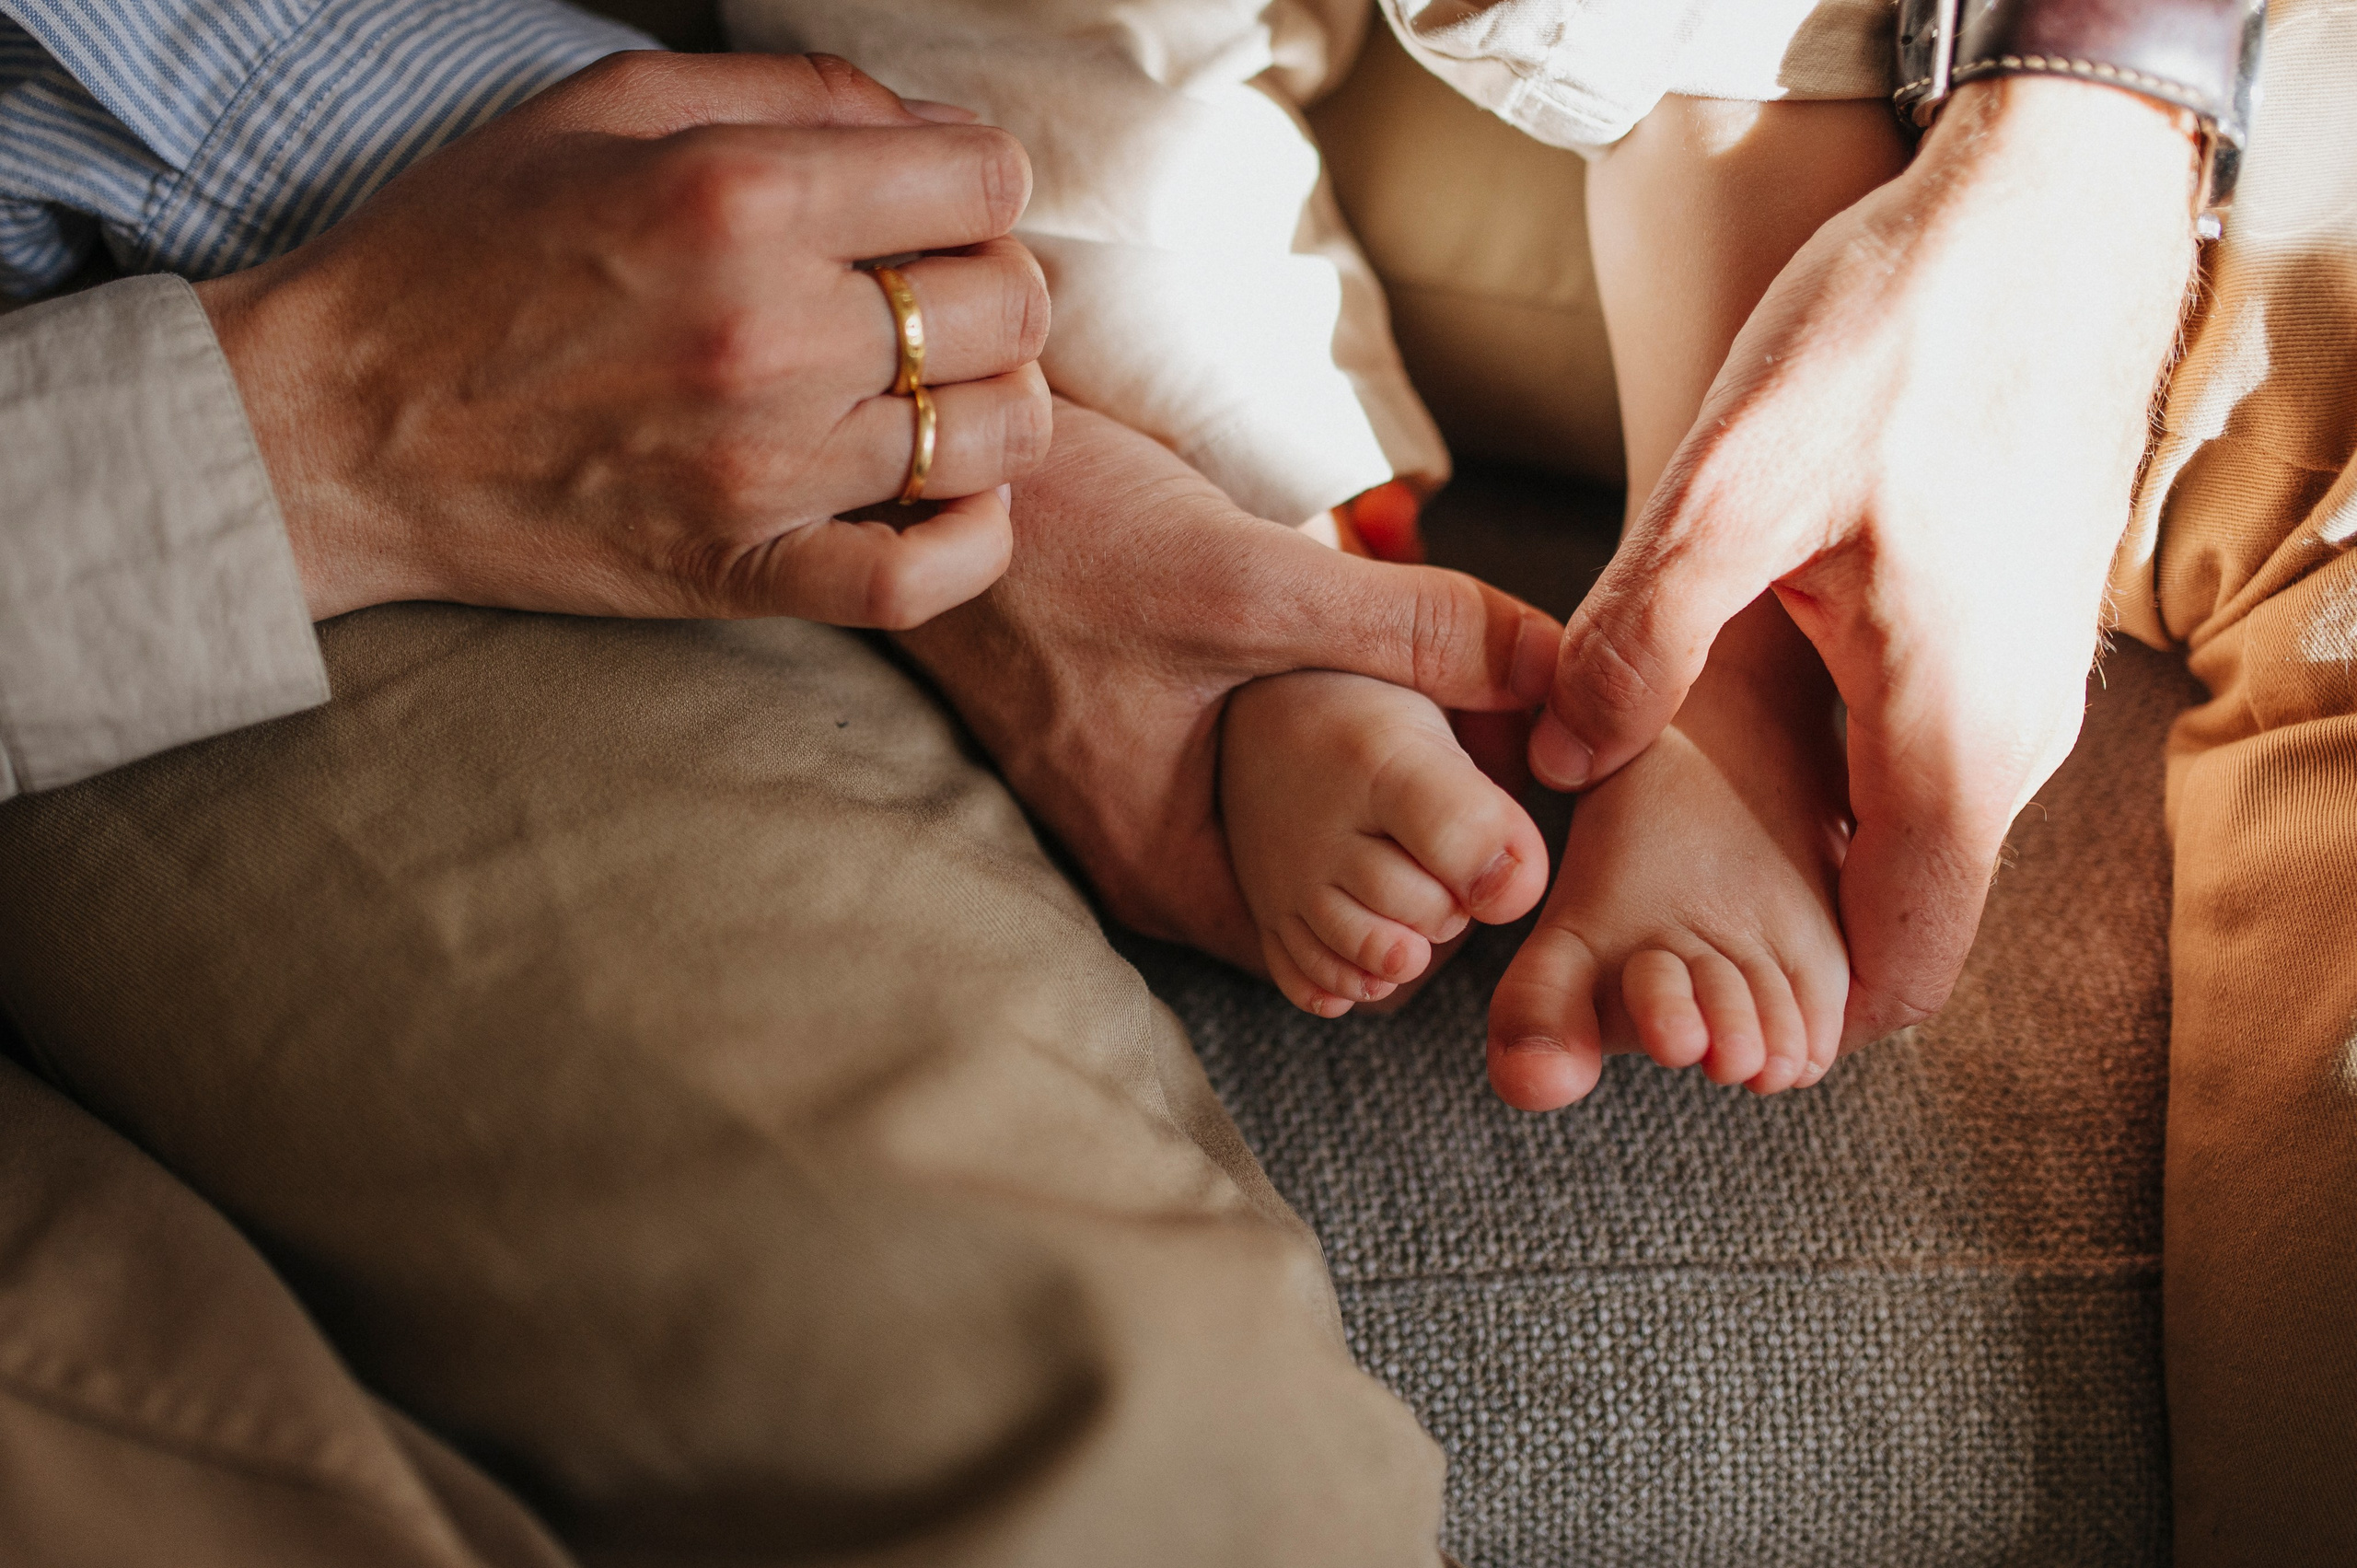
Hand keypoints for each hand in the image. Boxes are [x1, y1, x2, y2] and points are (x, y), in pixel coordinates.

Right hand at [196, 52, 1051, 627]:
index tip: (937, 208)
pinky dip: (974, 539)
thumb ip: (790, 95)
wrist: (336, 427)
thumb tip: (932, 130)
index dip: (979, 187)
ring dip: (992, 406)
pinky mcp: (745, 571)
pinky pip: (930, 578)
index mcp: (740, 196)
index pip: (986, 182)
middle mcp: (771, 331)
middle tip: (931, 299)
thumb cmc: (462, 253)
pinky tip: (948, 494)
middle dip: (991, 288)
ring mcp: (765, 467)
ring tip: (935, 391)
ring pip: (998, 436)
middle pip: (1008, 307)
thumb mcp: (603, 110)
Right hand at [897, 403, 1561, 968]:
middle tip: (1507, 776)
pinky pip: (1242, 776)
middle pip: (1310, 893)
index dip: (1430, 911)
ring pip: (1280, 830)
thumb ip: (1411, 627)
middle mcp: (1140, 854)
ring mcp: (1124, 797)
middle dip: (1410, 846)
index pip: (1328, 956)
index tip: (1508, 839)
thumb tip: (1565, 667)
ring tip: (1460, 729)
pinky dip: (1309, 748)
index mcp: (1165, 866)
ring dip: (1362, 792)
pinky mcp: (1121, 731)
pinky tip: (1368, 682)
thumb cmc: (1064, 538)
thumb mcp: (1251, 582)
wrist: (927, 471)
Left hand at [1526, 77, 2201, 1047]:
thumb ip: (1640, 643)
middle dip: (1783, 948)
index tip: (1691, 1014)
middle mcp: (2010, 740)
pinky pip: (1927, 760)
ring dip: (1808, 861)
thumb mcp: (1733, 489)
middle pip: (1905, 914)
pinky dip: (1845, 786)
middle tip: (1647, 934)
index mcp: (1951, 742)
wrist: (2039, 220)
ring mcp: (2019, 686)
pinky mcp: (2005, 632)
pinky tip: (1746, 731)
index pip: (1901, 968)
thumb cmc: (1896, 339)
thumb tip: (1558, 766)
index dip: (1803, 1021)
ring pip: (1913, 835)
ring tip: (1675, 845)